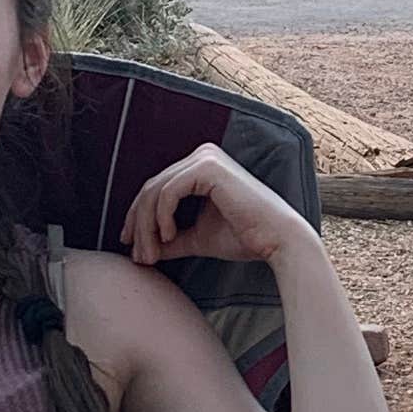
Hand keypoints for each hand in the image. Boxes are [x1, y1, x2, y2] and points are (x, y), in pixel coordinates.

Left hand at [122, 144, 310, 272]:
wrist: (278, 240)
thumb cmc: (246, 238)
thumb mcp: (199, 237)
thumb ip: (173, 239)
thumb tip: (144, 250)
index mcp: (201, 168)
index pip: (157, 189)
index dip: (139, 219)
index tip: (134, 249)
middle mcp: (202, 156)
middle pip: (152, 188)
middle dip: (138, 225)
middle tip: (137, 256)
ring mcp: (205, 158)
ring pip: (155, 191)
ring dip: (146, 226)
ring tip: (151, 254)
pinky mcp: (208, 168)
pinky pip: (169, 192)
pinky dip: (162, 217)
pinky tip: (168, 237)